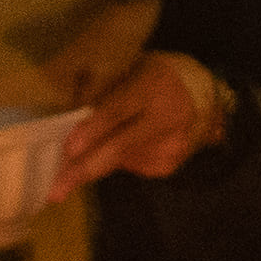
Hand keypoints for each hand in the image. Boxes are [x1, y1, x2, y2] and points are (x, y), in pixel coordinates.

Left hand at [53, 50, 225, 188]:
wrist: (205, 98)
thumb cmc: (157, 77)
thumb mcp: (132, 69)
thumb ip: (102, 89)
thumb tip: (68, 116)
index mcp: (152, 86)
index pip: (118, 111)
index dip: (93, 131)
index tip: (70, 150)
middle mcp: (166, 118)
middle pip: (118, 148)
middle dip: (83, 171)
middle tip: (55, 192)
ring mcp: (171, 146)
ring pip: (119, 161)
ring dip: (95, 160)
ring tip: (88, 149)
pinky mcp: (169, 165)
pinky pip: (130, 166)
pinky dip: (119, 158)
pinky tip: (129, 143)